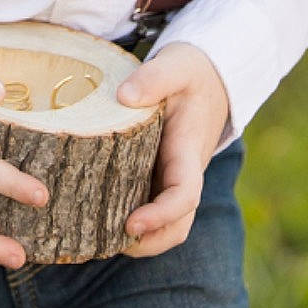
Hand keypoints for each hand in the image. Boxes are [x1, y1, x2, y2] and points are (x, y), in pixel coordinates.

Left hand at [116, 42, 230, 257]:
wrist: (210, 76)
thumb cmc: (192, 72)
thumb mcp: (176, 65)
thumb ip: (154, 78)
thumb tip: (124, 97)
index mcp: (189, 153)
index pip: (185, 196)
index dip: (161, 215)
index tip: (132, 223)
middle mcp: (184, 174)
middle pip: (178, 225)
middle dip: (150, 241)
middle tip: (107, 241)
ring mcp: (172, 178)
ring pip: (166, 224)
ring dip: (140, 239)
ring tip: (97, 236)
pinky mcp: (158, 176)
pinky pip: (150, 207)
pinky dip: (131, 222)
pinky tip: (96, 216)